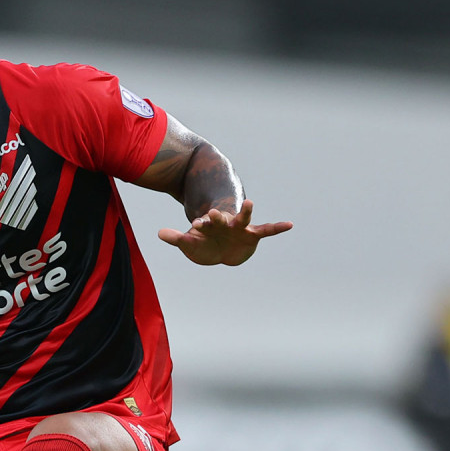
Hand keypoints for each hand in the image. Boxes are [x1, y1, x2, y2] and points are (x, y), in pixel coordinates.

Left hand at [157, 199, 291, 265]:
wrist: (221, 249)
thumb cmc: (205, 244)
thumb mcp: (190, 244)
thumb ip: (176, 238)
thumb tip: (159, 233)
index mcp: (208, 227)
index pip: (203, 225)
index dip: (200, 225)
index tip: (195, 224)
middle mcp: (224, 225)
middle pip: (221, 219)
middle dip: (217, 218)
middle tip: (212, 214)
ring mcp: (239, 228)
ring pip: (244, 218)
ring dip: (245, 211)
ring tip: (249, 202)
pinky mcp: (252, 234)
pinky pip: (267, 230)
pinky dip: (277, 228)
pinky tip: (290, 224)